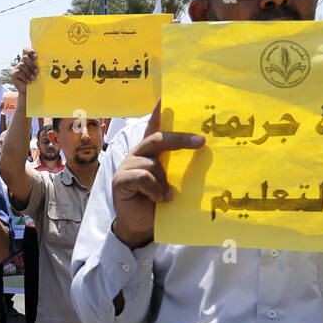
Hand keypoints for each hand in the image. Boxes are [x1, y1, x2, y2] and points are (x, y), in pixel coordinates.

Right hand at [11, 49, 37, 93]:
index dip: (30, 51)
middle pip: (24, 57)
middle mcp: (21, 62)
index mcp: (28, 59)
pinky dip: (25, 77)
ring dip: (29, 72)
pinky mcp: (13, 73)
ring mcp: (16, 67)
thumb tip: (46, 60)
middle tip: (37, 72)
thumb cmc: (36, 81)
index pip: (25, 50)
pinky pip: (19, 72)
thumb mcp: (38, 72)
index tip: (36, 57)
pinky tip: (28, 81)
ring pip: (22, 65)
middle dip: (32, 65)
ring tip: (33, 78)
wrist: (30, 91)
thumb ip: (39, 65)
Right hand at [112, 101, 203, 247]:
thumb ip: (178, 168)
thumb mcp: (171, 182)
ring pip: (153, 163)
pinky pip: (143, 177)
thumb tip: (201, 154)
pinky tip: (157, 198)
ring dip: (163, 181)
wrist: (140, 227)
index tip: (165, 95)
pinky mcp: (120, 180)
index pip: (154, 127)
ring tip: (164, 196)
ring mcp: (127, 166)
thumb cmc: (157, 204)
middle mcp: (138, 155)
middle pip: (158, 139)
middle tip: (202, 142)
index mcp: (150, 153)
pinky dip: (154, 189)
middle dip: (181, 139)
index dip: (159, 112)